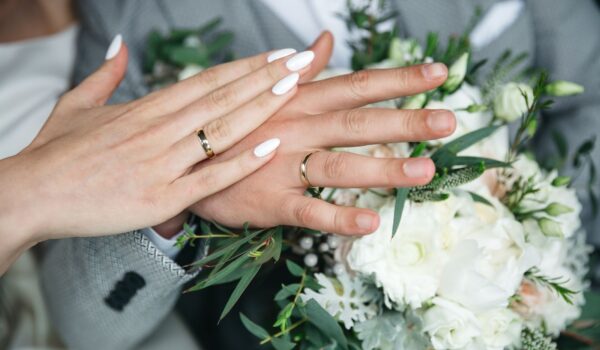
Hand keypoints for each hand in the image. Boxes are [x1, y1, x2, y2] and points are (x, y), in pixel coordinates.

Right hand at [0, 36, 314, 264]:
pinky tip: (270, 147)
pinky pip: (208, 178)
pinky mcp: (160, 198)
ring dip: (260, 108)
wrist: (30, 193)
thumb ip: (105, 73)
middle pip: (222, 97)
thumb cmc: (55, 152)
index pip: (207, 80)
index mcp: (145, 108)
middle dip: (266, 78)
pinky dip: (241, 163)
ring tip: (293, 88)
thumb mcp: (77, 104)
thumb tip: (120, 45)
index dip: (246, 67)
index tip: (276, 54)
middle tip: (302, 60)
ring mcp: (162, 163)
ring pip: (221, 131)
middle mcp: (159, 130)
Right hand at [190, 32, 455, 235]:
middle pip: (357, 123)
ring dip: (383, 168)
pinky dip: (338, 218)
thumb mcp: (263, 90)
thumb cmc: (233, 126)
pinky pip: (308, 212)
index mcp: (298, 101)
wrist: (185, 162)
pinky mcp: (269, 201)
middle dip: (405, 120)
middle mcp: (296, 129)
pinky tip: (369, 222)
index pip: (355, 85)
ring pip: (339, 166)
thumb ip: (300, 70)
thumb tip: (324, 41)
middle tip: (448, 121)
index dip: (398, 78)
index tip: (439, 73)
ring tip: (424, 171)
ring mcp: (282, 165)